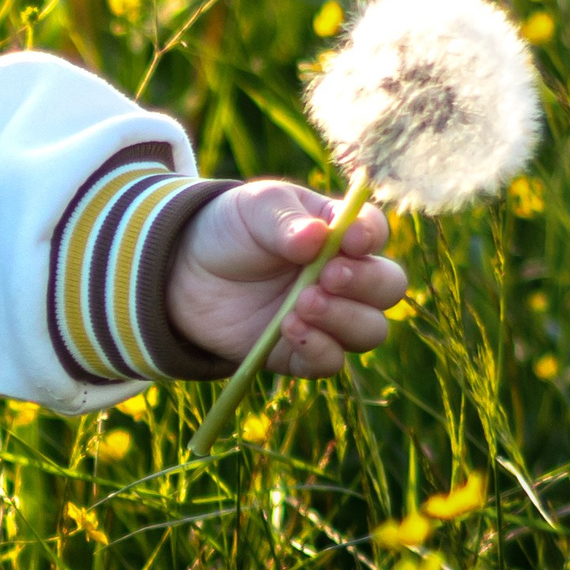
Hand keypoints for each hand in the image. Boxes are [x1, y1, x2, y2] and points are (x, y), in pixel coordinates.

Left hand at [168, 181, 407, 376]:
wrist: (182, 272)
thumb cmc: (229, 230)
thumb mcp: (252, 208)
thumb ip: (284, 218)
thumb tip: (315, 237)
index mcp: (339, 232)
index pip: (374, 233)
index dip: (369, 236)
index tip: (347, 240)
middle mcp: (344, 277)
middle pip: (388, 287)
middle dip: (366, 283)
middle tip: (327, 276)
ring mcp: (326, 317)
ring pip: (369, 330)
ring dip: (344, 319)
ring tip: (302, 303)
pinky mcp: (300, 352)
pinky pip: (330, 362)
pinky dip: (319, 349)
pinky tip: (290, 329)